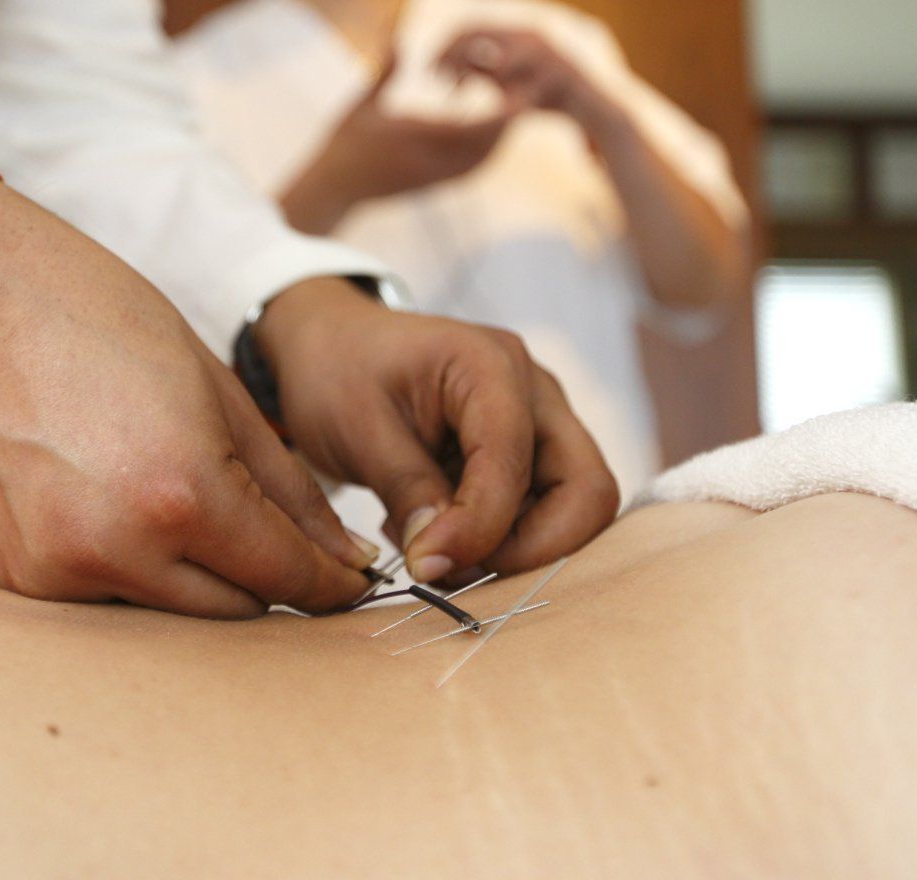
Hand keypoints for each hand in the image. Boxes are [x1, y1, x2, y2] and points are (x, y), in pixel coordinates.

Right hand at [0, 181, 376, 617]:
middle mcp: (115, 550)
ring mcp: (52, 574)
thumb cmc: (102, 322)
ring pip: (167, 619)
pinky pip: (99, 604)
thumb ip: (288, 490)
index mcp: (181, 494)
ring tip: (173, 503)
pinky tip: (115, 510)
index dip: (330, 584)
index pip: (284, 577)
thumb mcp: (219, 391)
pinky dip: (125, 575)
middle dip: (262, 578)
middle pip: (233, 614)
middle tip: (266, 530)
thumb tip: (345, 561)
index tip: (351, 581)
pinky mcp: (10, 578)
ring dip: (192, 582)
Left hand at [253, 278, 618, 582]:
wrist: (330, 348)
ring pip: (573, 508)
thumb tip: (442, 560)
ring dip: (512, 548)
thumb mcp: (357, 429)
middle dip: (529, 550)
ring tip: (429, 544)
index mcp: (489, 365)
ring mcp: (540, 421)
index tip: (427, 565)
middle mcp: (534, 390)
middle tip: (453, 568)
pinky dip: (499, 538)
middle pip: (586, 491)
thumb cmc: (338, 373)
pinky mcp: (529, 452)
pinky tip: (434, 529)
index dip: (479, 527)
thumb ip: (408, 490)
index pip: (514, 462)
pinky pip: (542, 510)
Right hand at [280, 55, 518, 234]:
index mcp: (414, 137)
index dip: (499, 112)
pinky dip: (486, 153)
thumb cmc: (343, 142)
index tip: (516, 93)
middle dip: (506, 124)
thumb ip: (385, 72)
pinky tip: (491, 137)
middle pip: (484, 146)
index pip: (469, 126)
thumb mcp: (361, 103)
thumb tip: (395, 36)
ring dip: (499, 139)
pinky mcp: (432, 186)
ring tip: (511, 114)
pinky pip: (470, 171)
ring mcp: (432, 177)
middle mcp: (428, 161)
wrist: (334, 187)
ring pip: (481, 161)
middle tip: (524, 97)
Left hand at [438, 25, 624, 123]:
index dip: (444, 46)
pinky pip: (525, 84)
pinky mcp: (561, 73)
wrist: (592, 110)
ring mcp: (547, 51)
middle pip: (475, 34)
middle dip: (449, 56)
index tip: (428, 71)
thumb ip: (481, 70)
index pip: (470, 27)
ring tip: (454, 93)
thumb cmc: (545, 95)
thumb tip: (453, 67)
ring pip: (498, 60)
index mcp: (516, 32)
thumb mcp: (505, 82)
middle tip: (433, 81)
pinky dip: (505, 98)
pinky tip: (489, 109)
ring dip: (473, 75)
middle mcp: (530, 33)